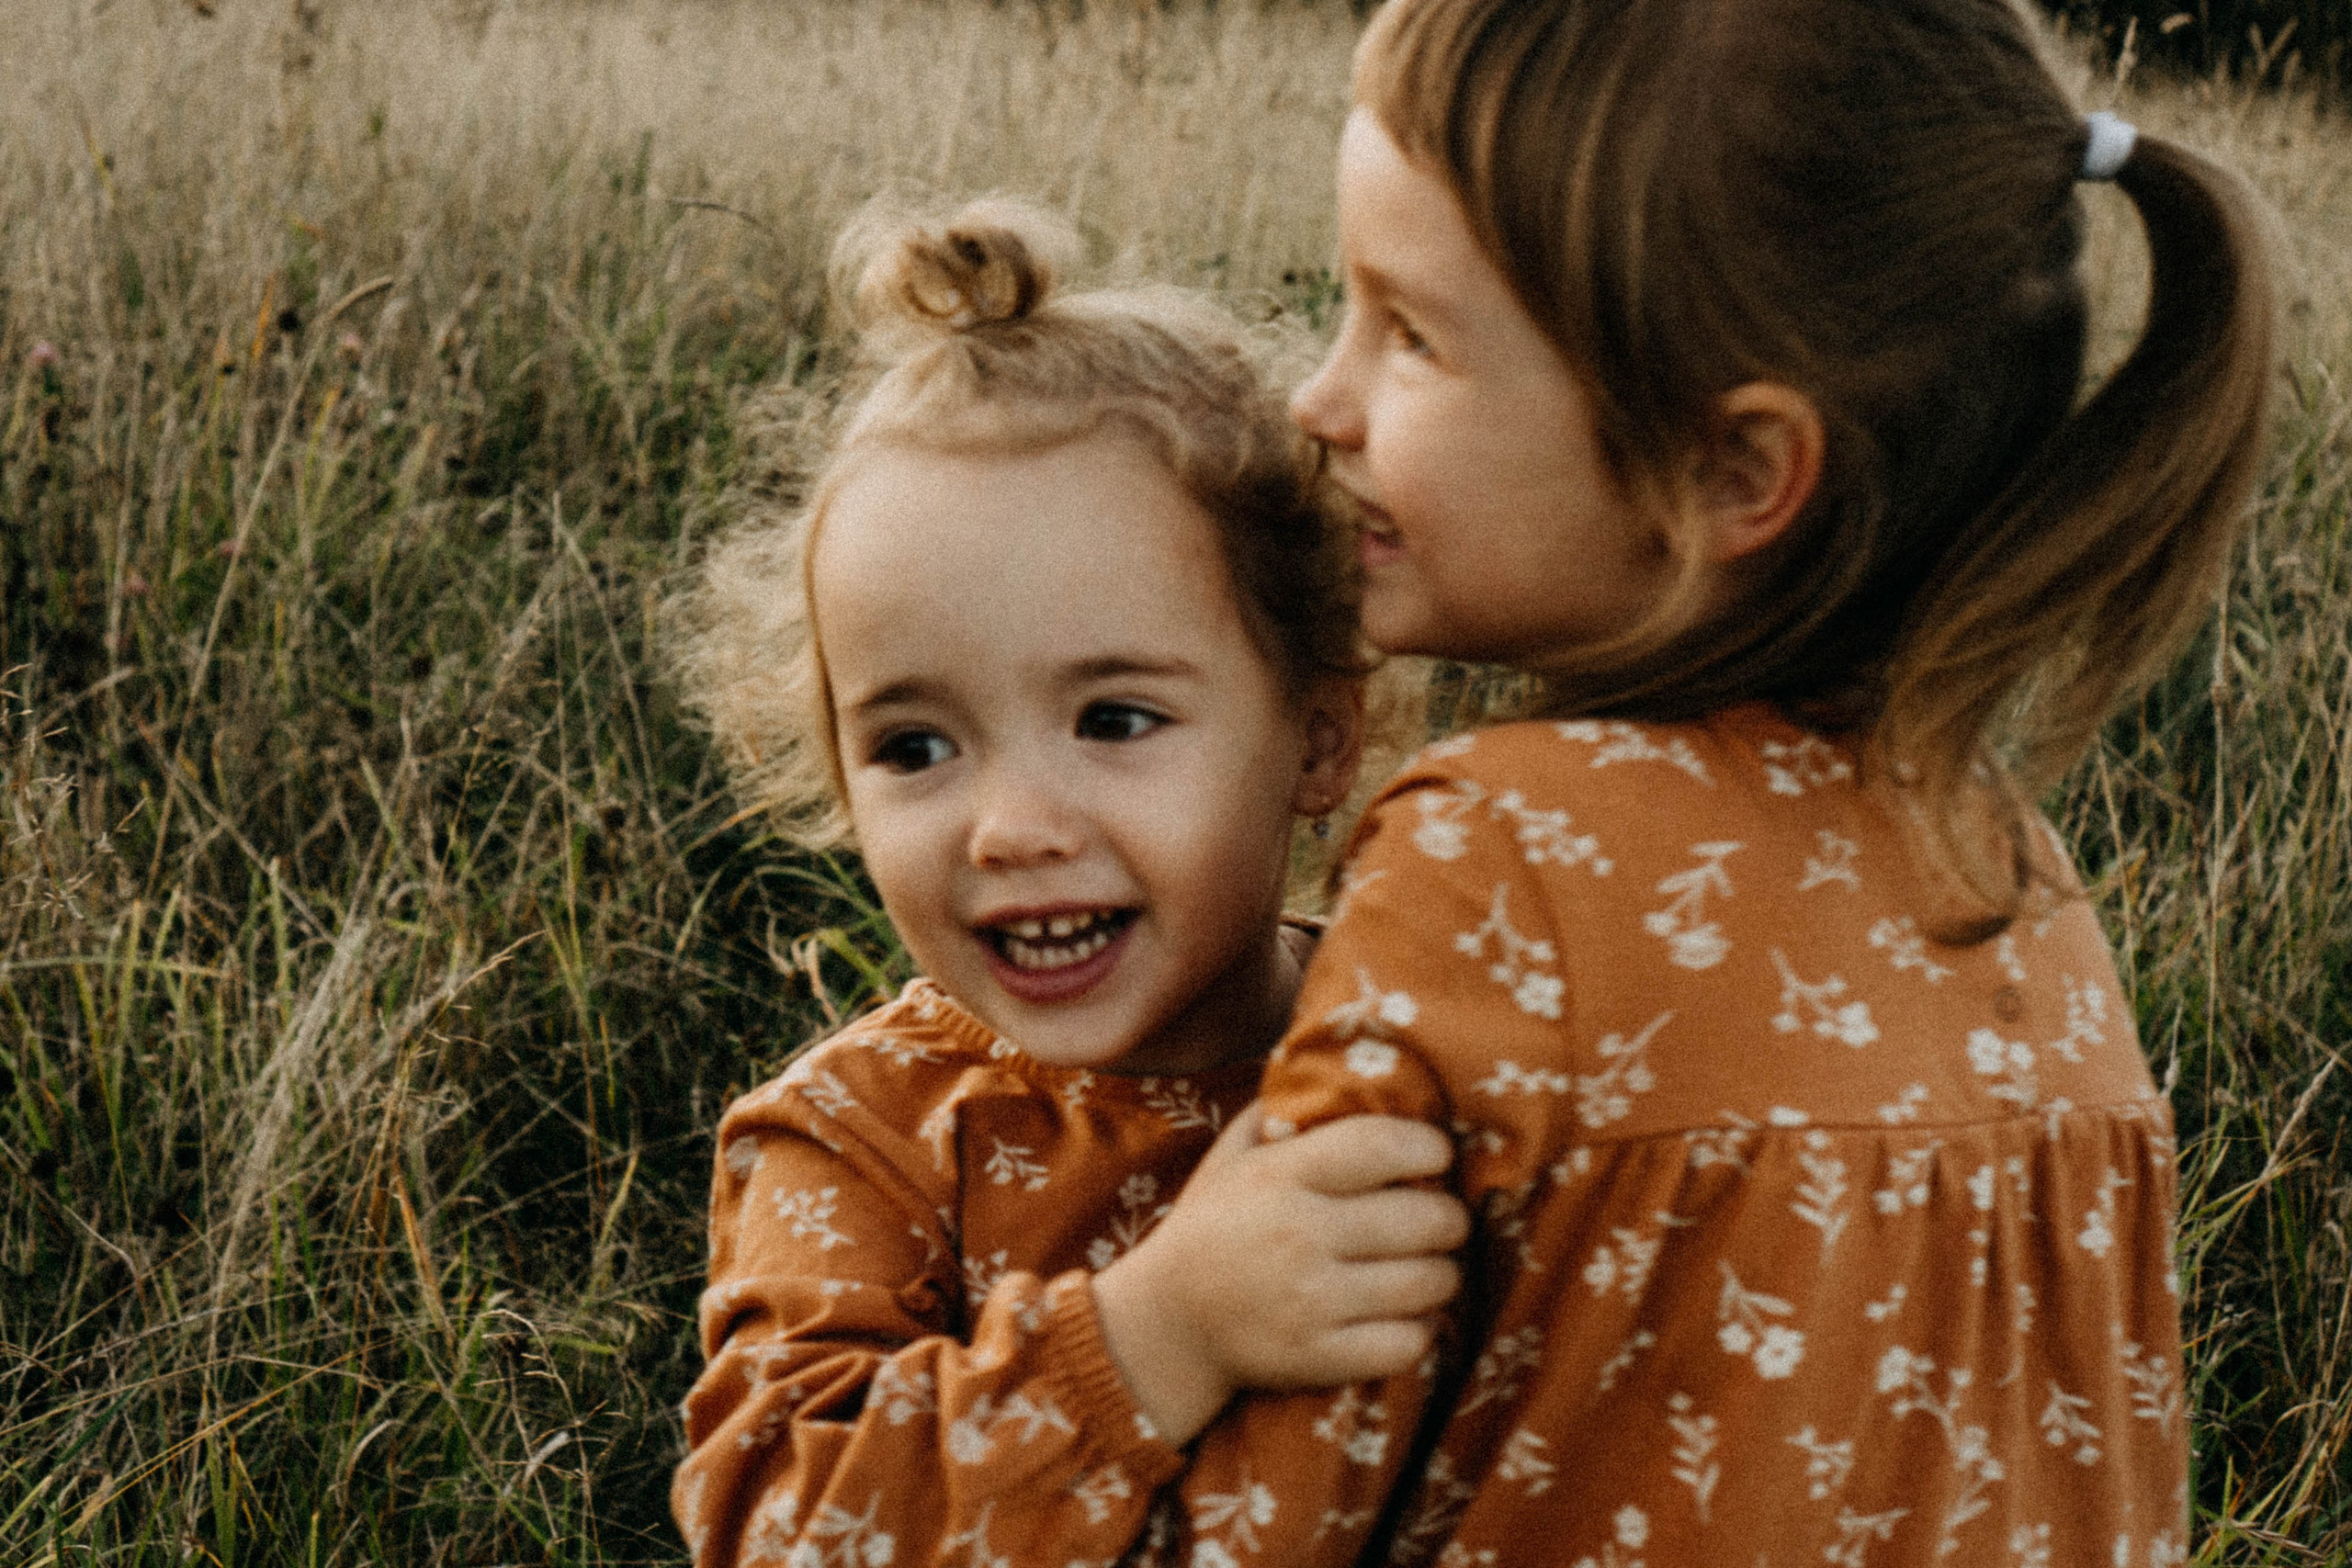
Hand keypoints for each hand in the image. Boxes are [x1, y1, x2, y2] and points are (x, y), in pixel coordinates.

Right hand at [1091, 1104, 1467, 1445]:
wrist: (1168, 1323)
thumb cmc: (1214, 1225)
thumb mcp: (1233, 1155)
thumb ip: (1285, 1111)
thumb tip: (1350, 1070)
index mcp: (1281, 1175)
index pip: (1383, 1146)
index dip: (1429, 1146)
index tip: (1435, 1155)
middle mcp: (1298, 1235)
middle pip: (1426, 1219)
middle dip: (1449, 1217)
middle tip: (1440, 1219)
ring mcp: (1310, 1301)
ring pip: (1428, 1283)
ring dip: (1441, 1273)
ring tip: (1426, 1266)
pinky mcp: (1318, 1357)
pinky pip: (1409, 1343)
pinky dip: (1419, 1330)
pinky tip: (1404, 1316)